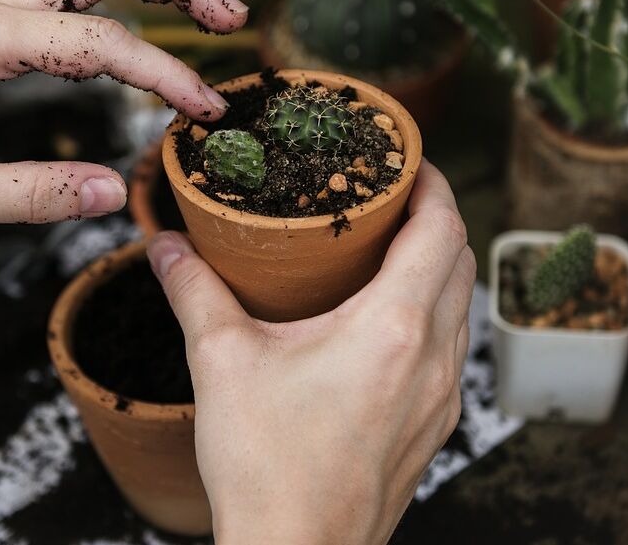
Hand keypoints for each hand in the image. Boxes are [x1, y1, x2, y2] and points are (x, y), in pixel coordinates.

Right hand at [146, 163, 474, 544]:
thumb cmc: (266, 467)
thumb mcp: (220, 363)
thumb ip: (194, 291)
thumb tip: (166, 245)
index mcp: (394, 328)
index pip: (442, 228)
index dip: (432, 182)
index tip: (406, 159)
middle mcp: (434, 359)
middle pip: (461, 261)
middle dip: (435, 217)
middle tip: (389, 197)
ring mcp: (442, 400)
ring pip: (461, 307)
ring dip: (437, 267)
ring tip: (386, 251)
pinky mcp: (434, 430)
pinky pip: (451, 351)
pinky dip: (432, 315)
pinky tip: (384, 323)